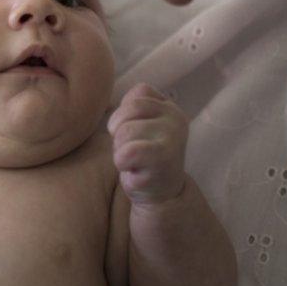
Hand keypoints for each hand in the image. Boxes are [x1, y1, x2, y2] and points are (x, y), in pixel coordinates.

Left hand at [107, 83, 188, 205]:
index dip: (126, 113)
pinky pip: (125, 153)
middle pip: (128, 111)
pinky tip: (135, 170)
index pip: (139, 92)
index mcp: (170, 108)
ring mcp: (171, 141)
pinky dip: (122, 163)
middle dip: (119, 131)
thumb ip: (134, 105)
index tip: (135, 131)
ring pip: (124, 132)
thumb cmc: (144, 154)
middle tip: (131, 149)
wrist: (162, 194)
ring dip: (120, 149)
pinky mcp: (162, 162)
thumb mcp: (142, 123)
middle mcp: (176, 120)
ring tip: (134, 160)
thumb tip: (110, 101)